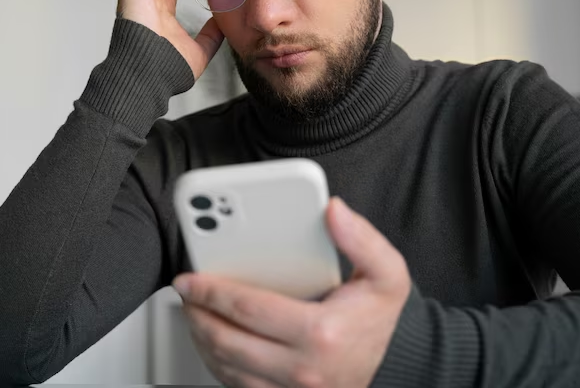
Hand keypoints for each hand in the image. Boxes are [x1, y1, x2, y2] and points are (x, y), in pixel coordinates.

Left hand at [174, 197, 411, 387]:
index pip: (249, 309)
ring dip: (201, 339)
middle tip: (185, 292)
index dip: (212, 291)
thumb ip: (361, 238)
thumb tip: (334, 211)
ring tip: (193, 312)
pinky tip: (212, 340)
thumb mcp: (386, 272)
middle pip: (229, 341)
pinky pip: (237, 386)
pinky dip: (217, 363)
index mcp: (322, 332)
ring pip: (226, 368)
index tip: (191, 278)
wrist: (394, 361)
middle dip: (198, 314)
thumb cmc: (379, 317)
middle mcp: (304, 368)